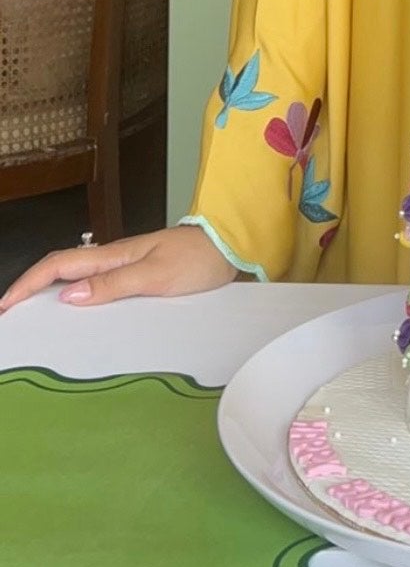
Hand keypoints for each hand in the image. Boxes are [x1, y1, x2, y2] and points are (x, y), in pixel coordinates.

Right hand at [0, 224, 238, 311]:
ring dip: (50, 294)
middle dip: (30, 289)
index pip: (58, 265)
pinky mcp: (137, 275)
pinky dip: (76, 297)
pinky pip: (96, 285)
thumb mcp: (156, 276)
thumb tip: (66, 296)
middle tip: (11, 316)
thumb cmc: (197, 260)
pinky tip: (75, 315)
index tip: (5, 306)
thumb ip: (113, 286)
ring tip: (33, 319)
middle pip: (60, 269)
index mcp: (113, 255)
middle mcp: (114, 258)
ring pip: (76, 277)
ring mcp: (125, 266)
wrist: (229, 247)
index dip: (27, 284)